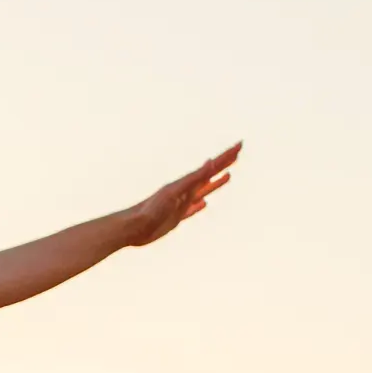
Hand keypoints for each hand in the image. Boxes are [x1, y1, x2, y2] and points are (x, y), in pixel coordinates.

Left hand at [121, 143, 239, 247]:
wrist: (131, 227)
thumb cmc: (151, 210)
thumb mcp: (174, 192)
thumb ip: (193, 178)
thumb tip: (210, 161)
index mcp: (186, 183)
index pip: (211, 166)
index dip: (226, 156)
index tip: (240, 145)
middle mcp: (185, 190)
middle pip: (210, 174)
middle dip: (225, 163)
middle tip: (238, 152)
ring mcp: (181, 203)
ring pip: (204, 190)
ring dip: (216, 182)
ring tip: (228, 176)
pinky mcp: (176, 217)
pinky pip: (193, 208)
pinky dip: (200, 205)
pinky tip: (204, 203)